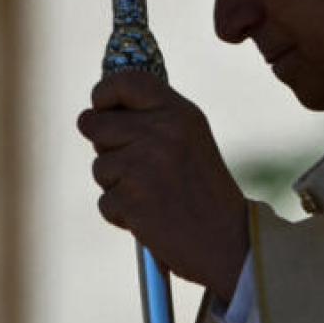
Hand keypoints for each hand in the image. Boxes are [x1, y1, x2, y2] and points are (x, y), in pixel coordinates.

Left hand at [77, 71, 248, 302]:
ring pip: (99, 166)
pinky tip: (151, 216)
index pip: (126, 81)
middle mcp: (161, 133)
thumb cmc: (202, 189)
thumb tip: (95, 111)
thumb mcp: (189, 138)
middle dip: (104, 146)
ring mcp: (145, 167)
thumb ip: (151, 119)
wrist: (229, 242)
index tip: (100, 107)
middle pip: (94, 123)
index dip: (104, 92)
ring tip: (152, 194)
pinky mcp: (133, 201)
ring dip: (116, 184)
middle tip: (135, 165)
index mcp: (178, 113)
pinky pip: (105, 201)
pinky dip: (122, 213)